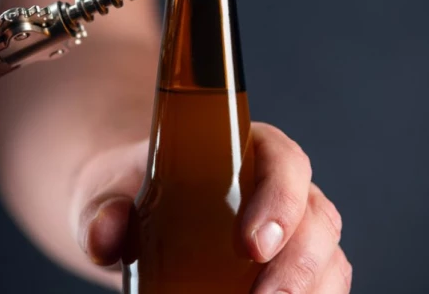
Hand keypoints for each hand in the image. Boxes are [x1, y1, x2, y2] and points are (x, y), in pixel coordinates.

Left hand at [72, 122, 351, 292]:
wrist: (130, 212)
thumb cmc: (125, 192)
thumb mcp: (104, 193)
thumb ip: (101, 211)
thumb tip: (106, 233)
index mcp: (243, 148)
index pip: (283, 162)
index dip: (280, 201)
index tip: (251, 245)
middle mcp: (278, 186)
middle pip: (316, 216)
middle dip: (299, 263)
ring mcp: (291, 228)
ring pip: (327, 254)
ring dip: (312, 288)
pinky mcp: (289, 266)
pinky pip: (321, 283)